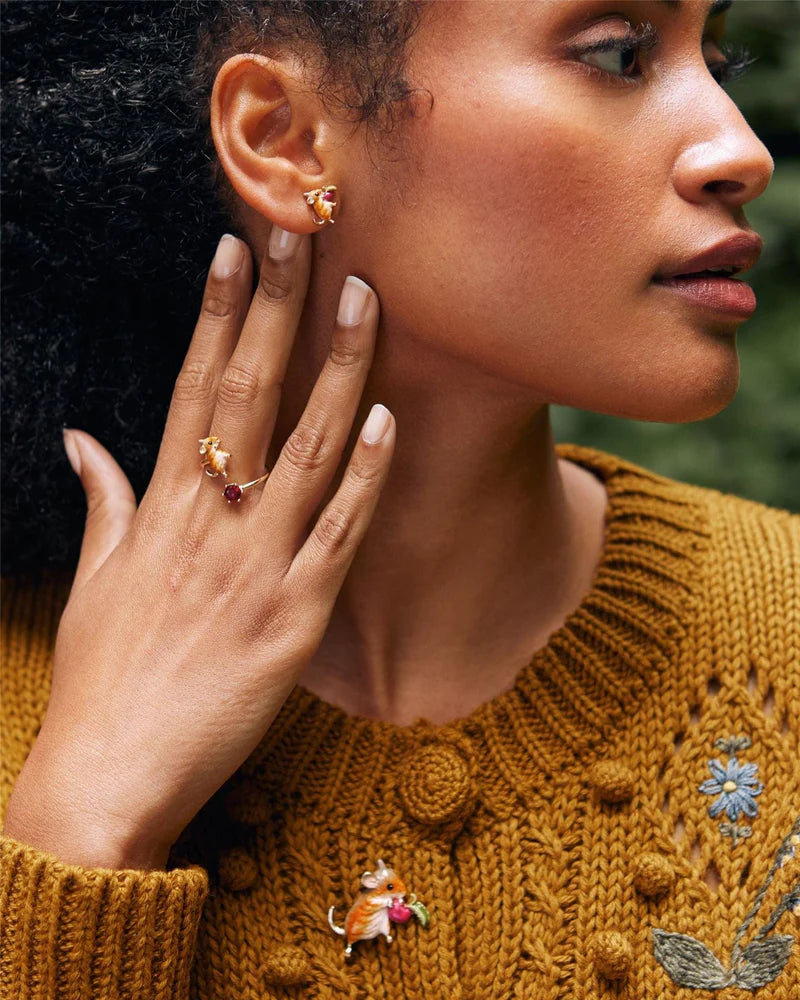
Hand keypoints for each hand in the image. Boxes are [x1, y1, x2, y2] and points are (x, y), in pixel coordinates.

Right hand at [3, 229, 392, 868]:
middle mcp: (210, 522)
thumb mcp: (93, 579)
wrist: (112, 775)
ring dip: (337, 368)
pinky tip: (386, 420)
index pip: (191, 385)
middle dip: (279, 308)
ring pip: (306, 448)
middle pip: (249, 394)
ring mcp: (257, 566)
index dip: (217, 313)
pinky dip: (363, 476)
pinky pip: (339, 534)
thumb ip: (102, 499)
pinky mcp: (296, 618)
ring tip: (364, 301)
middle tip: (304, 232)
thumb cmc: (102, 676)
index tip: (235, 249)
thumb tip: (81, 438)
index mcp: (160, 507)